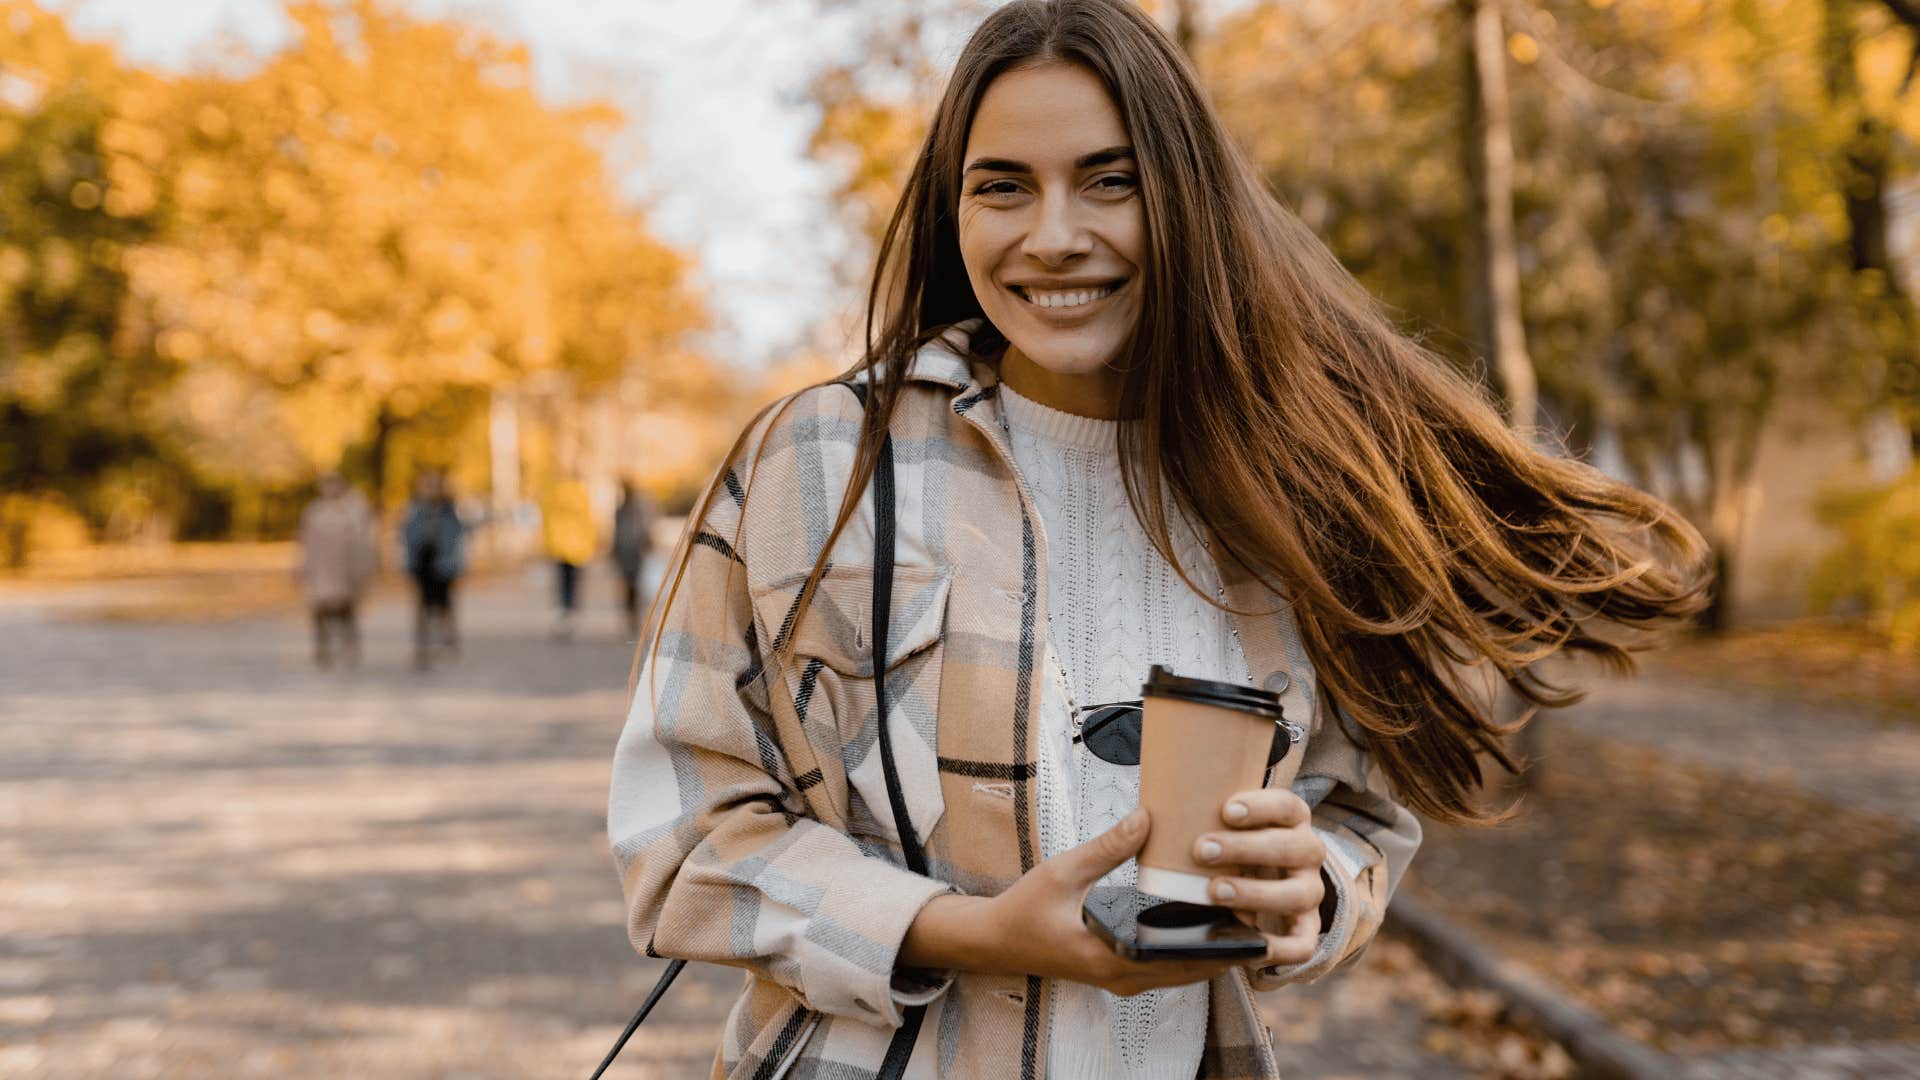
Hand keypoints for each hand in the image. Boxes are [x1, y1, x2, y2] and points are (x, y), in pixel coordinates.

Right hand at [904, 808, 1239, 994]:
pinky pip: (1168, 970)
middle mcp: (1122, 977)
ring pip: (1183, 974)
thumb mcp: (1065, 870)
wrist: (996, 940)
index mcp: (1110, 956)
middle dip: (1226, 945)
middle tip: (1258, 909)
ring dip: (1211, 950)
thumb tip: (1149, 816)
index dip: (1218, 942)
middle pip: (1192, 971)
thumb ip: (1108, 846)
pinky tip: (1205, 923)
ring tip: (1242, 914)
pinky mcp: (1121, 973)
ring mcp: (1123, 980)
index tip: (1248, 915)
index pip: (1179, 959)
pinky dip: (1190, 952)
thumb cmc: (1026, 907)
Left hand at [1192, 789, 1325, 966]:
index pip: (1289, 807)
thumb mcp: (1205, 829)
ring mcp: (1308, 893)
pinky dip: (1281, 948)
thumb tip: (1139, 818)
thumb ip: (1179, 820)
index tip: (1226, 809)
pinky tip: (1249, 944)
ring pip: (1300, 895)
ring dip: (1259, 892)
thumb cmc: (1218, 849)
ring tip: (1215, 891)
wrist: (1232, 891)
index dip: (1264, 806)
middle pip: (1296, 848)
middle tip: (1203, 849)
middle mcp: (1306, 855)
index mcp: (1288, 822)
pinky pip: (1303, 945)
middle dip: (1249, 848)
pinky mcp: (1302, 931)